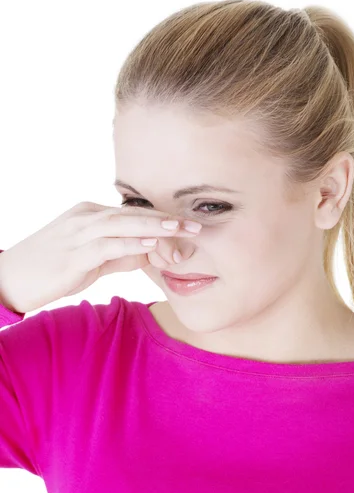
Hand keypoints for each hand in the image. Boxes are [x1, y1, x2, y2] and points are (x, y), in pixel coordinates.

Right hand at [0, 201, 201, 312]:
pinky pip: (106, 244)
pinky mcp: (72, 253)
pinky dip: (130, 242)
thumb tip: (148, 254)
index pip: (132, 214)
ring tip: (181, 229)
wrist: (9, 279)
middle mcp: (85, 217)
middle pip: (133, 214)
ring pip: (123, 224)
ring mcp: (77, 233)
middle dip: (167, 219)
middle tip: (196, 225)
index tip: (187, 228)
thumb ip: (119, 255)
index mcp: (90, 215)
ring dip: (155, 226)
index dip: (162, 221)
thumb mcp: (89, 260)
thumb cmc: (49, 269)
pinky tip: (151, 243)